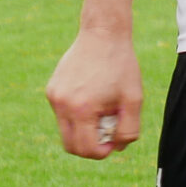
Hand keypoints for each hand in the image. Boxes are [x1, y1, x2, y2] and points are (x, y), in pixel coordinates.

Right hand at [45, 23, 142, 158]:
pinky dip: (76, 115)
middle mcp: (62, 104)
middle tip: (107, 130)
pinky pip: (62, 114)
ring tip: (100, 109)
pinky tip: (91, 96)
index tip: (114, 140)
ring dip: (82, 130)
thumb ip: (129, 131)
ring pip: (65, 130)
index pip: (86, 150)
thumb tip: (115, 148)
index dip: (102, 152)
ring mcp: (54, 96)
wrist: (103, 33)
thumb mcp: (134, 100)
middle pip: (70, 146)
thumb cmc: (121, 66)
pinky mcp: (51, 89)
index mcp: (82, 109)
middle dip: (90, 146)